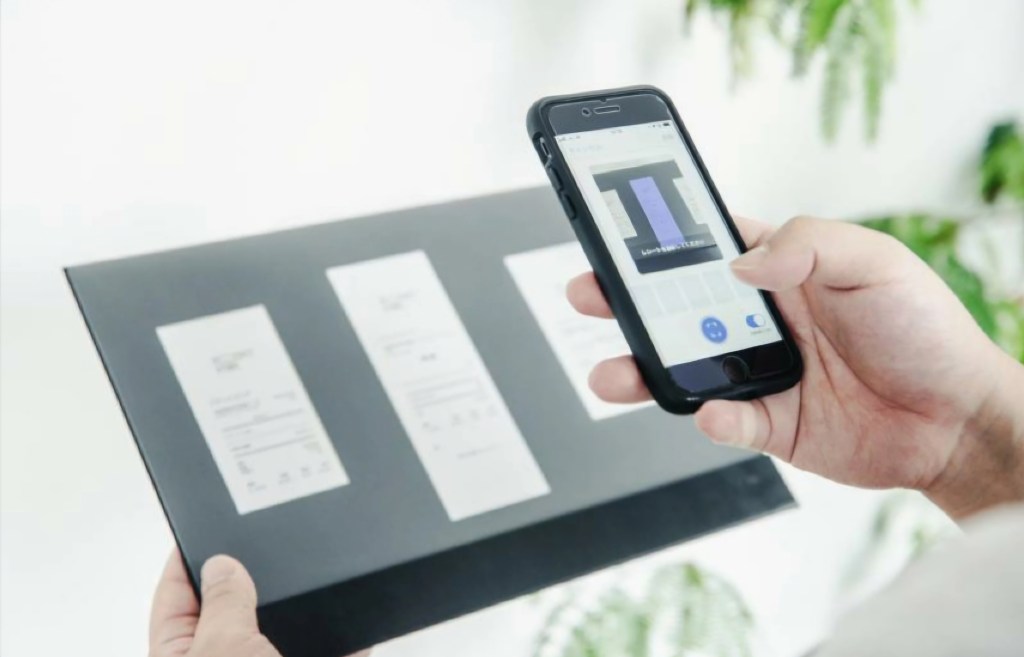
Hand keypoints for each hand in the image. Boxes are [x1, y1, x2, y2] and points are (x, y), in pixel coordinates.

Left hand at [150, 549, 370, 656]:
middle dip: (259, 578)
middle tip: (278, 537)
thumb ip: (222, 605)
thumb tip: (221, 564)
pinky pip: (330, 649)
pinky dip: (348, 639)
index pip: (175, 597)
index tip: (204, 521)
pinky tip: (361, 622)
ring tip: (325, 573)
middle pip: (234, 609)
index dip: (188, 557)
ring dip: (309, 610)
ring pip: (286, 630)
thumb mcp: (223, 652)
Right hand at [568, 216, 1023, 518]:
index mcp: (782, 272)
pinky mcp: (769, 425)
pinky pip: (727, 423)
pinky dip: (714, 420)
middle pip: (675, 307)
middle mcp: (761, 321)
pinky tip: (712, 413)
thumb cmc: (925, 331)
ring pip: (684, 369)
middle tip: (590, 292)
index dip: (661, 237)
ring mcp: (760, 374)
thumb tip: (741, 264)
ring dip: (643, 370)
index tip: (618, 227)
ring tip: (614, 373)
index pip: (707, 246)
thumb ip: (808, 243)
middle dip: (626, 301)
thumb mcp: (876, 259)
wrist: (958, 420)